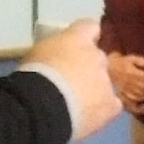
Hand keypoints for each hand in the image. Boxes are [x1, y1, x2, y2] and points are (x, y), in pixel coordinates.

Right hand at [26, 18, 121, 137]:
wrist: (42, 107)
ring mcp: (106, 81)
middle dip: (87, 67)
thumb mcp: (36, 54)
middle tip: (69, 80)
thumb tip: (55, 59)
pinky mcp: (110, 105)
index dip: (84, 35)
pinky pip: (111, 105)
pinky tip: (88, 116)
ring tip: (75, 104)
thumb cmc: (33, 76)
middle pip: (97, 58)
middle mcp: (97, 55)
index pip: (89, 26)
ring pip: (104, 82)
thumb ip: (52, 53)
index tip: (75, 45)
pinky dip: (102, 109)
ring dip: (93, 89)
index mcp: (77, 38)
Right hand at [105, 51, 143, 112]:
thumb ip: (140, 60)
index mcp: (131, 72)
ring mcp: (125, 92)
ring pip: (140, 96)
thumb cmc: (120, 63)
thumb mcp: (130, 58)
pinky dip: (139, 108)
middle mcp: (128, 83)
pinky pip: (131, 106)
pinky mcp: (121, 98)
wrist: (106, 70)